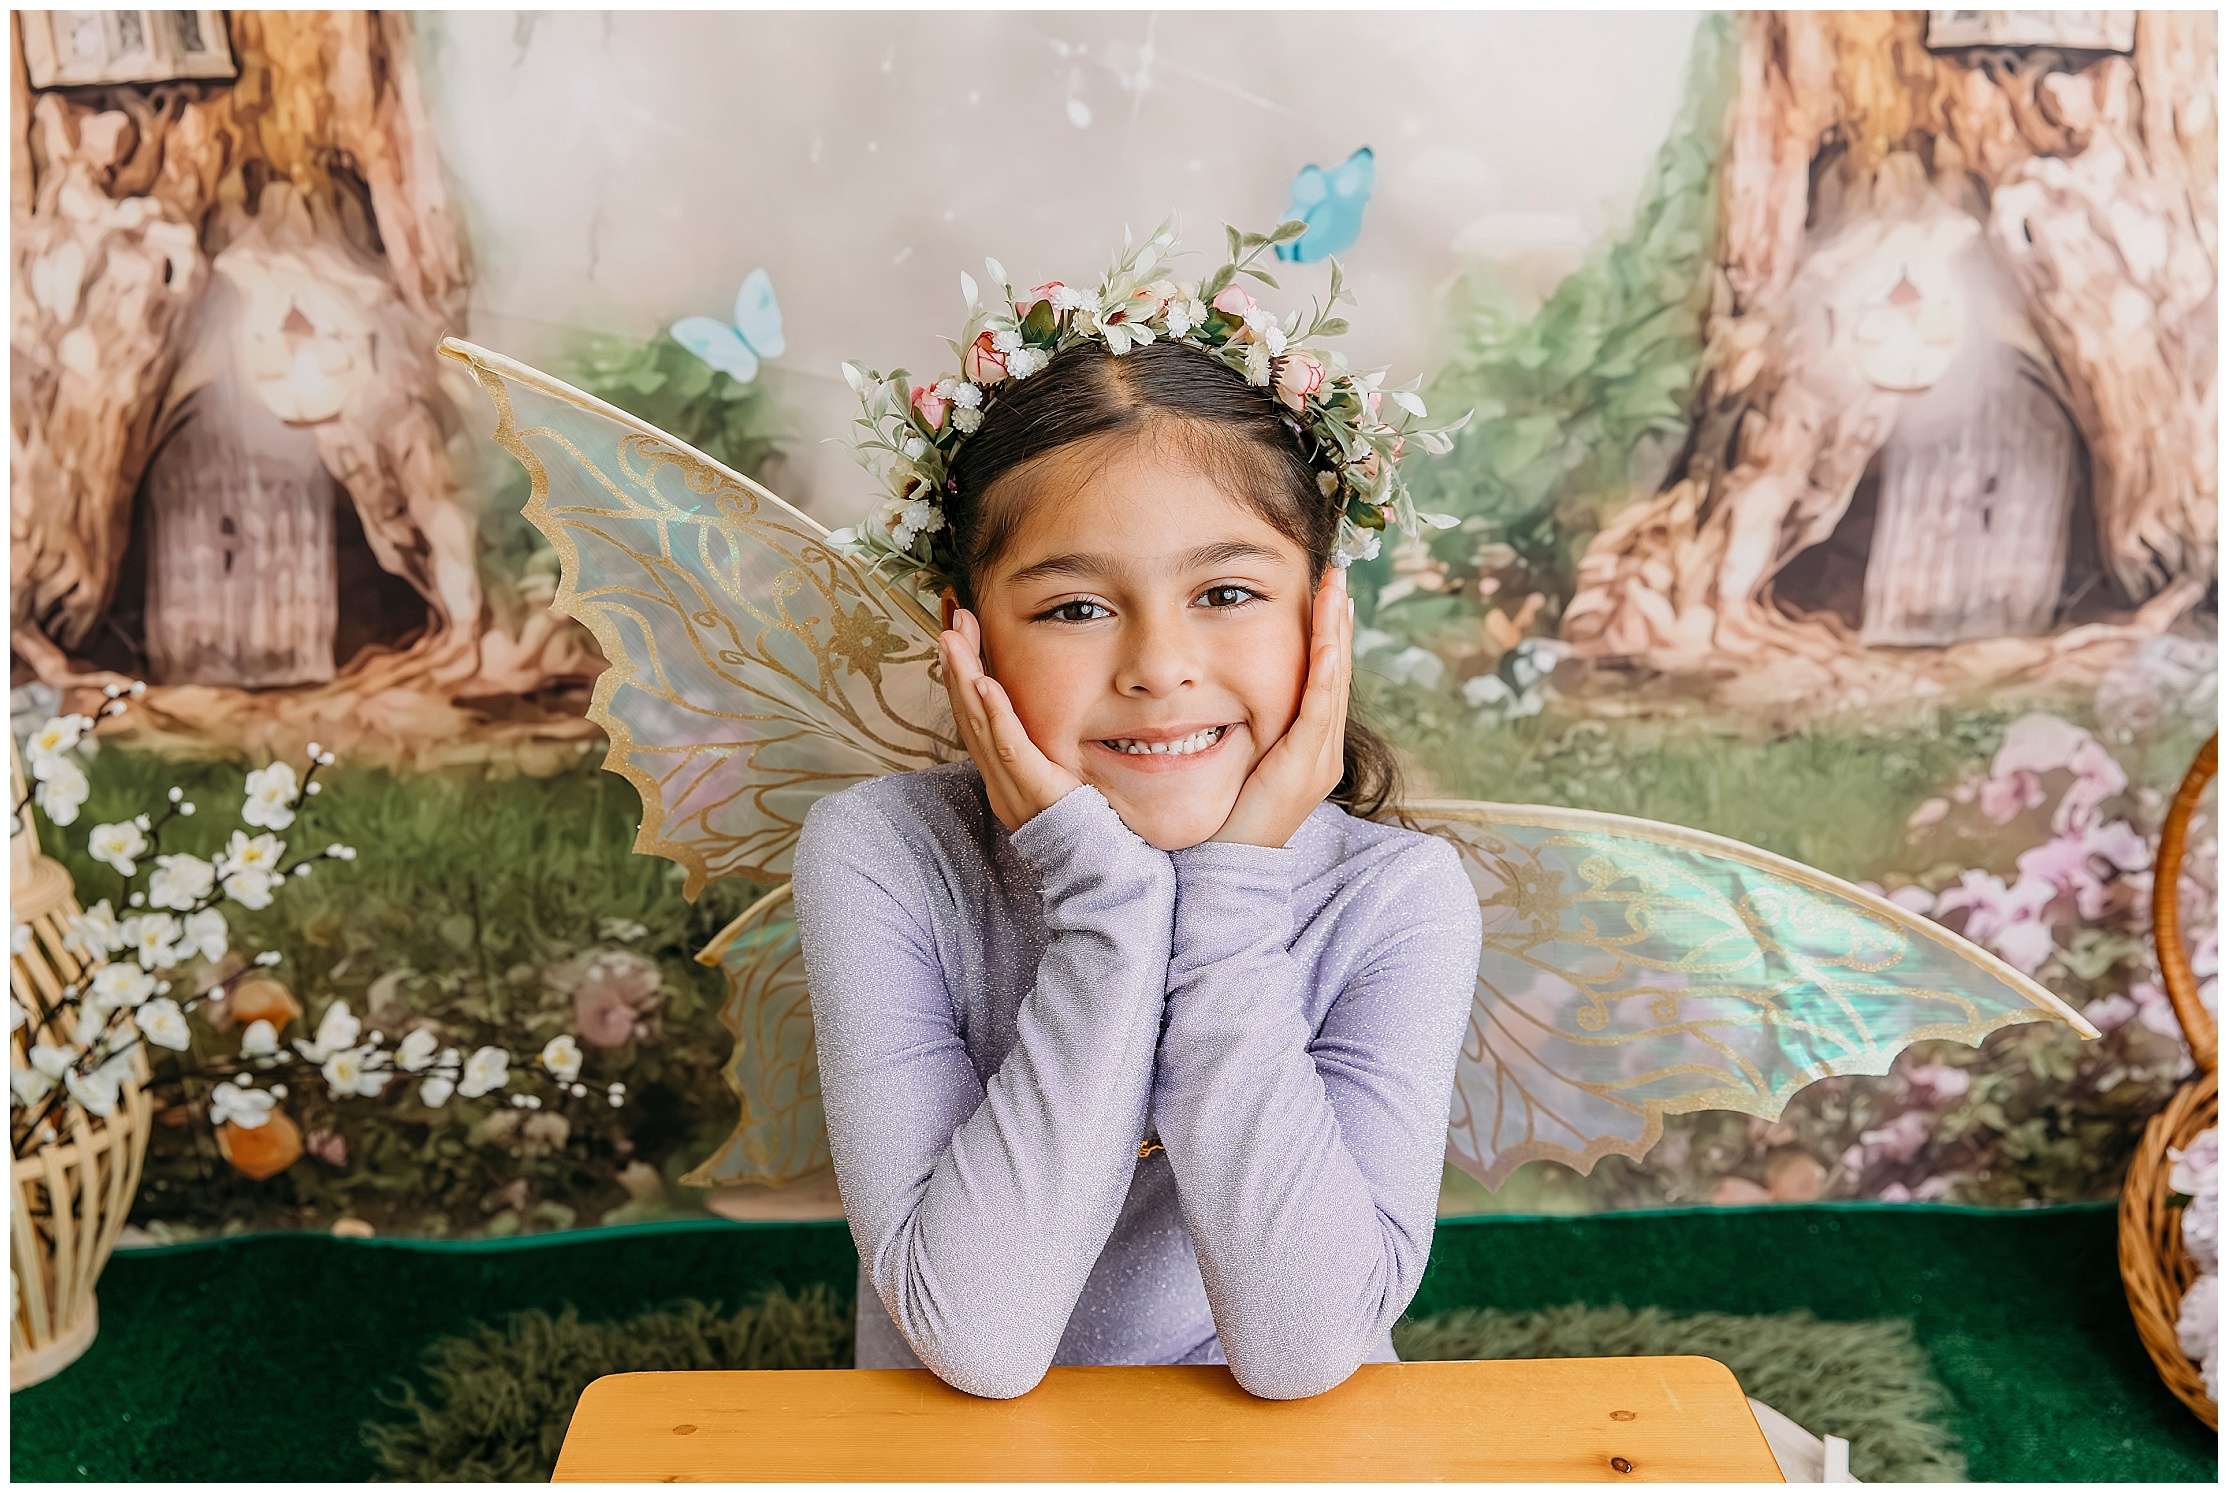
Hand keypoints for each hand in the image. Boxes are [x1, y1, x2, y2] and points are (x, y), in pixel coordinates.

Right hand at [941, 607, 1082, 834]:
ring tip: (953, 640)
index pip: (974, 717)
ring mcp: (1011, 784)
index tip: (958, 636)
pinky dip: (995, 715)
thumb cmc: (1081, 824)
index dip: (962, 677)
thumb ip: (1043, 754)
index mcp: (1001, 773)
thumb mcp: (1055, 781)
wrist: (1094, 867)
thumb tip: (1040, 726)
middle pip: (968, 714)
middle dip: (956, 666)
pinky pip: (1009, 747)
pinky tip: (986, 684)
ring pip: (979, 724)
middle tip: (949, 624)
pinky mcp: (1033, 788)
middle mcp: (997, 778)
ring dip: (964, 679)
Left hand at [1206, 564, 1351, 848]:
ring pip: (1333, 682)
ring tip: (1336, 589)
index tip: (1325, 592)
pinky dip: (1323, 669)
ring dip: (1335, 632)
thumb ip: (1241, 728)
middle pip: (1336, 672)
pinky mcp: (1306, 765)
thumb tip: (1219, 693)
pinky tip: (1325, 638)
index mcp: (1311, 747)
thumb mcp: (1238, 760)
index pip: (1324, 678)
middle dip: (1337, 621)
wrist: (1230, 868)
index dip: (1327, 634)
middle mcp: (1324, 749)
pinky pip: (1319, 707)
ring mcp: (1320, 758)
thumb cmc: (1226, 817)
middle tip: (1337, 574)